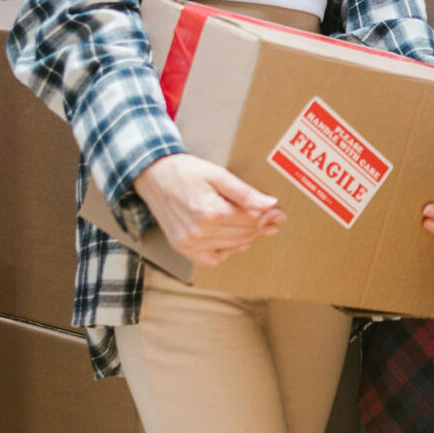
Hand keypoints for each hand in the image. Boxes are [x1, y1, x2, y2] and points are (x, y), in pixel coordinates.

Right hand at [133, 152, 284, 266]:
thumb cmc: (185, 171)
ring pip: (231, 247)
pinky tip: (232, 243)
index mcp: (210, 212)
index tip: (279, 212)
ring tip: (257, 229)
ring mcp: (189, 243)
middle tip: (273, 220)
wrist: (154, 176)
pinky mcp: (182, 247)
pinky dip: (225, 253)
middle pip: (243, 235)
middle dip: (261, 227)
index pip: (250, 220)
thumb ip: (244, 192)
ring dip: (247, 239)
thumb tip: (270, 204)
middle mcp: (199, 232)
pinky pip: (211, 260)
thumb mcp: (217, 174)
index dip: (267, 216)